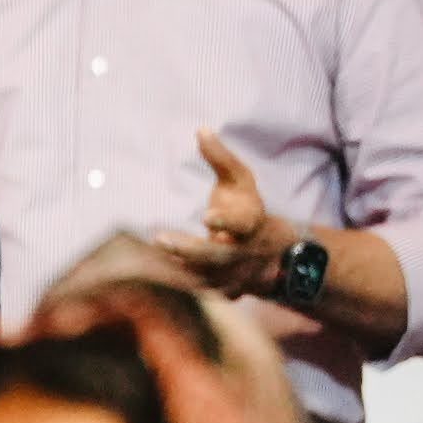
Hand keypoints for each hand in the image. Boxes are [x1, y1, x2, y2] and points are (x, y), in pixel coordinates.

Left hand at [149, 128, 291, 297]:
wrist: (274, 255)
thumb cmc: (248, 209)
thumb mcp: (241, 181)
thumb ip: (221, 159)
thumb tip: (200, 129)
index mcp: (251, 224)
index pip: (242, 223)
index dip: (226, 221)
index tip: (206, 216)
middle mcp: (243, 254)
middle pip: (216, 256)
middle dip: (189, 249)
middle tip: (159, 238)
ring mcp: (234, 277)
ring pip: (203, 278)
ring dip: (176, 268)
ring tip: (149, 254)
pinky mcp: (223, 293)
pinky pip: (197, 290)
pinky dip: (176, 283)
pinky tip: (152, 273)